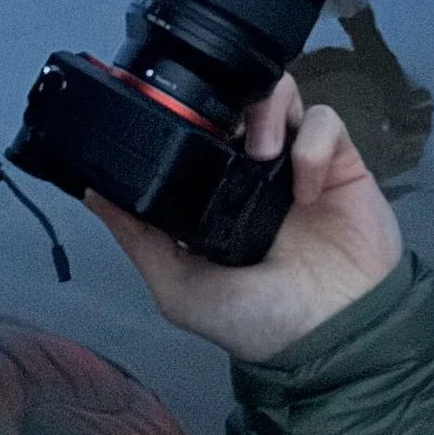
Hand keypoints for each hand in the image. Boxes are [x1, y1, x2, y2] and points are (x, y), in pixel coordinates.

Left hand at [86, 74, 402, 362]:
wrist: (334, 342)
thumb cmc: (259, 323)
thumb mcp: (182, 289)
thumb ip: (139, 240)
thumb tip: (92, 192)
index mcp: (216, 191)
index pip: (199, 128)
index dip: (187, 113)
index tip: (174, 115)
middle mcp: (256, 169)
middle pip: (239, 97)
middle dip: (229, 96)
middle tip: (224, 126)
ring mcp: (298, 162)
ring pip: (281, 92)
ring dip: (268, 108)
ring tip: (262, 150)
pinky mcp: (341, 163)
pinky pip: (326, 122)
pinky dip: (314, 143)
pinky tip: (305, 186)